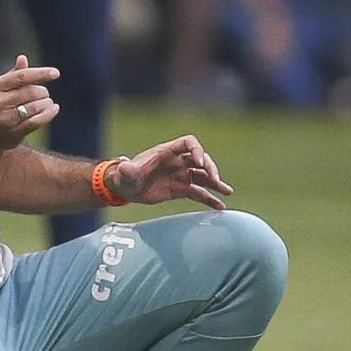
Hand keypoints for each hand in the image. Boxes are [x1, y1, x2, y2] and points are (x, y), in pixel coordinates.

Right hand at [0, 54, 58, 158]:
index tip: (55, 73)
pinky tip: (53, 109)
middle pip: (30, 92)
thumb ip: (11, 75)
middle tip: (45, 93)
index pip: (20, 76)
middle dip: (43, 91)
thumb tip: (22, 59)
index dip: (40, 73)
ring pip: (34, 107)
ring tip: (47, 102)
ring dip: (46, 103)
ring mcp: (4, 119)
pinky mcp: (13, 132)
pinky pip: (36, 121)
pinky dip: (48, 114)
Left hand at [106, 134, 233, 210]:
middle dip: (209, 168)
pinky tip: (220, 207)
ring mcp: (181, 175)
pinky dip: (210, 199)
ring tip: (227, 192)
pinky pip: (199, 193)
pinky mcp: (181, 190)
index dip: (196, 150)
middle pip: (201, 159)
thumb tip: (124, 166)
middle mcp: (178, 161)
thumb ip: (127, 169)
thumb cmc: (125, 177)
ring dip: (215, 183)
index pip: (188, 143)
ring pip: (203, 176)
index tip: (198, 162)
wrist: (126, 189)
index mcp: (167, 152)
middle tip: (214, 180)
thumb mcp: (125, 173)